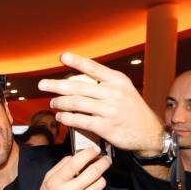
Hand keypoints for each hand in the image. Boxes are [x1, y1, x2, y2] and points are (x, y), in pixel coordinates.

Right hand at [21, 147, 110, 189]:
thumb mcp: (48, 180)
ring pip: (100, 183)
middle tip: (105, 159)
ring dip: (100, 176)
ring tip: (96, 176)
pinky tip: (91, 189)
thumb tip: (77, 155)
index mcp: (56, 182)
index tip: (95, 149)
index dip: (89, 153)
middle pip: (93, 172)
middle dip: (103, 162)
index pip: (76, 163)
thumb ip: (61, 166)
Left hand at [38, 52, 163, 155]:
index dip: (77, 61)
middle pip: (79, 87)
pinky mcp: (105, 127)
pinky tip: (60, 117)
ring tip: (52, 103)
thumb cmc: (131, 110)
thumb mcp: (124, 90)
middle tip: (42, 84)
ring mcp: (109, 110)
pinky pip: (80, 120)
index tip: (62, 56)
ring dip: (60, 103)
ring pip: (77, 104)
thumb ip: (104, 84)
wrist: (148, 132)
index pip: (94, 68)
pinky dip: (67, 118)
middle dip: (57, 85)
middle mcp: (113, 93)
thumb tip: (76, 82)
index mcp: (117, 81)